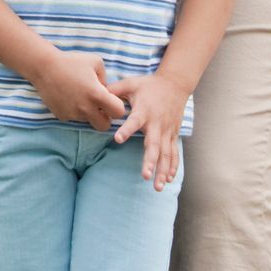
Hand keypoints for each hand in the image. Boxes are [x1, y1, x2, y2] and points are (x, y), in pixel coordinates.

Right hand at [30, 50, 124, 130]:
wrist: (44, 66)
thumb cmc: (70, 61)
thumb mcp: (95, 61)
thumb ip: (105, 77)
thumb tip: (106, 89)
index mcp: (97, 95)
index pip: (119, 112)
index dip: (117, 106)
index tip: (109, 99)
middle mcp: (85, 108)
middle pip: (104, 126)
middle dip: (104, 118)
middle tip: (98, 106)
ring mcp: (72, 113)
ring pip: (87, 120)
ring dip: (87, 112)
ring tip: (78, 95)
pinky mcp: (61, 115)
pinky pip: (73, 117)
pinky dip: (73, 110)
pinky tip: (68, 97)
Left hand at [107, 72, 188, 189]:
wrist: (174, 84)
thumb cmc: (149, 85)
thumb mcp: (130, 83)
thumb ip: (114, 90)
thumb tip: (96, 93)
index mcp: (144, 111)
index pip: (134, 121)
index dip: (126, 130)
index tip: (117, 139)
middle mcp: (156, 123)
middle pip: (154, 145)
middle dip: (150, 162)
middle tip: (145, 176)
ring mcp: (167, 131)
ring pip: (166, 154)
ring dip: (162, 170)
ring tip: (157, 186)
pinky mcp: (173, 135)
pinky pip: (174, 153)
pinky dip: (173, 166)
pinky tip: (168, 179)